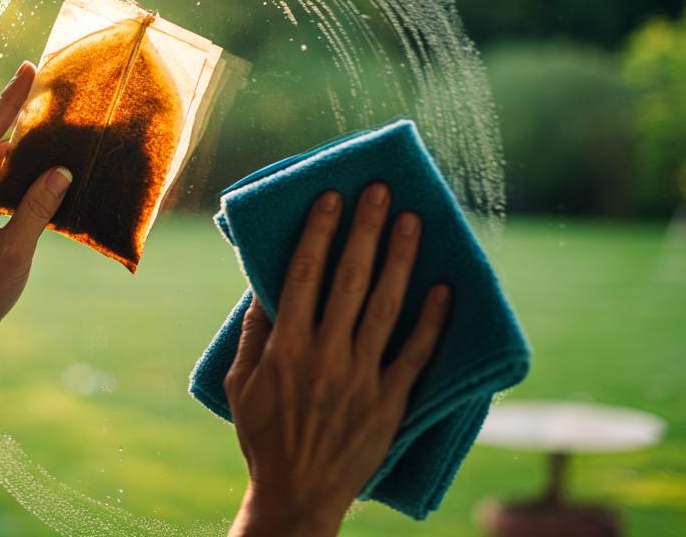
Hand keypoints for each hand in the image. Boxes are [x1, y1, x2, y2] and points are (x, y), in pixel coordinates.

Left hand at [0, 62, 71, 344]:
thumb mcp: (14, 254)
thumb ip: (36, 210)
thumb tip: (61, 170)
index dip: (8, 102)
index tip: (28, 70)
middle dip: (7, 105)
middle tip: (32, 73)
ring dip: (4, 125)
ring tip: (27, 95)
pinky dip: (1, 148)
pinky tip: (11, 133)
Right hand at [225, 184, 450, 536]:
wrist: (297, 495)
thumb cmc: (264, 436)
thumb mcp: (240, 383)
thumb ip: (254, 333)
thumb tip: (264, 284)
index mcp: (286, 348)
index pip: (304, 275)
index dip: (319, 231)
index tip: (331, 197)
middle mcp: (326, 356)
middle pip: (350, 280)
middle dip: (366, 230)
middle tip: (381, 191)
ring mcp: (361, 379)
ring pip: (386, 307)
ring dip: (400, 260)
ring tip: (413, 222)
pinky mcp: (390, 403)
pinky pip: (415, 355)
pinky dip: (431, 321)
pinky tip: (444, 289)